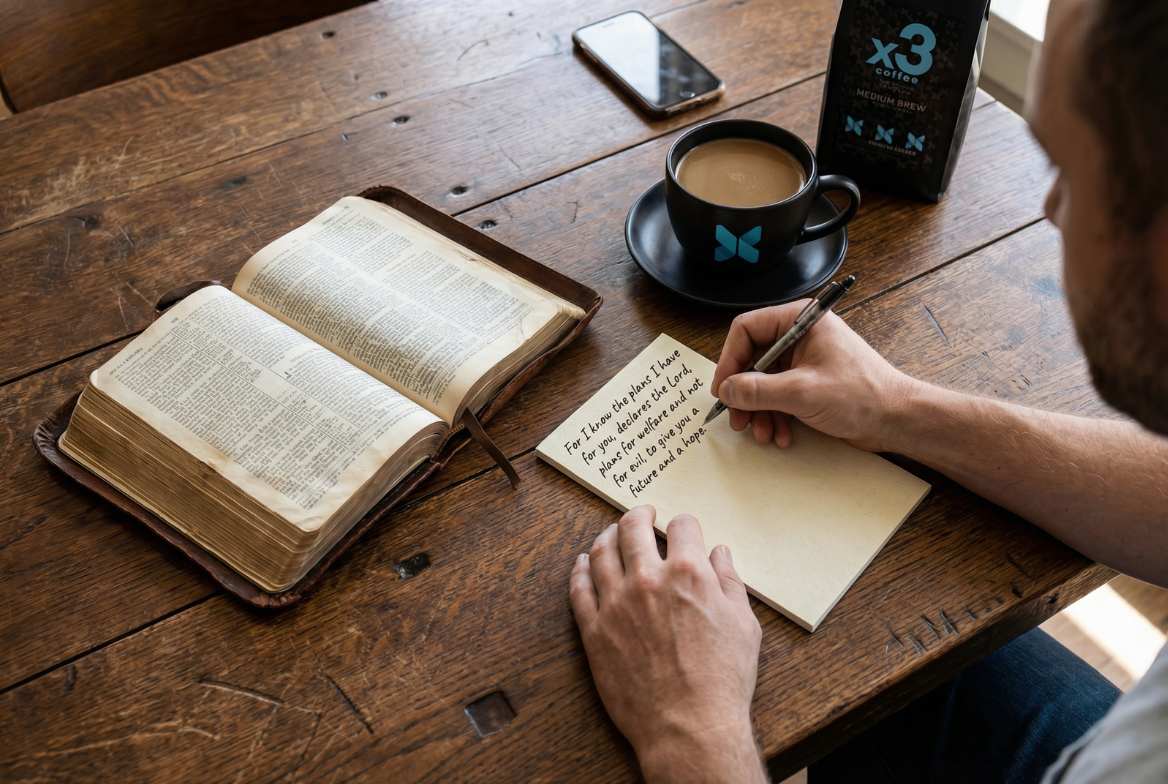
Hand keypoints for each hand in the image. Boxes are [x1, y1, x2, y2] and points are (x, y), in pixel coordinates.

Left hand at [569, 506, 764, 783]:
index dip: (685, 525)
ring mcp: (616, 603)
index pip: (683, 527)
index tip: (684, 529)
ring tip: (611, 533)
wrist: (688, 726)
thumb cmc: (722, 680)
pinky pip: (579, 588)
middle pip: (634, 528)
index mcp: (688, 573)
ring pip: (602, 552)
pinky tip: (585, 563)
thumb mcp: (743, 625)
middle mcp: (648, 579)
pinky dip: (581, 569)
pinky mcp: (594, 629)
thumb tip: (719, 554)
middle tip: (642, 514)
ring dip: (607, 535)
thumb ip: (729, 582)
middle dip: (640, 515)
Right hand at [711, 301, 916, 450]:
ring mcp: (804, 360)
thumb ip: (758, 390)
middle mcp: (800, 335)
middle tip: (738, 418)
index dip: (730, 360)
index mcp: (801, 320)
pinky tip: (781, 434)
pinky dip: (775, 417)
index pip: (746, 330)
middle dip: (744, 393)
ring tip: (763, 432)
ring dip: (759, 411)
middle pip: (751, 359)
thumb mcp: (802, 392)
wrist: (897, 420)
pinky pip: (778, 397)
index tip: (724, 389)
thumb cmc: (863, 395)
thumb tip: (727, 391)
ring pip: (762, 382)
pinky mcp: (808, 383)